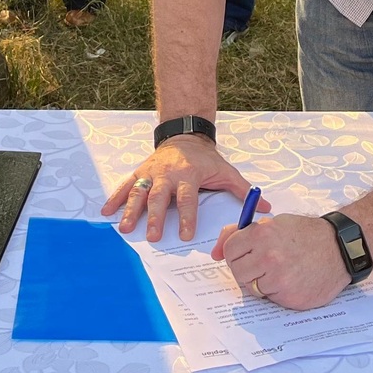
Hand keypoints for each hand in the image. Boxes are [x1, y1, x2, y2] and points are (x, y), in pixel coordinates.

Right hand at [101, 134, 254, 241]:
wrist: (184, 135)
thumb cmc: (206, 159)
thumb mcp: (225, 171)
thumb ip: (243, 190)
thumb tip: (265, 207)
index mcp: (188, 174)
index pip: (187, 198)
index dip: (187, 216)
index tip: (185, 235)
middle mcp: (167, 173)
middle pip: (159, 197)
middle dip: (155, 217)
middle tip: (153, 237)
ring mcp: (151, 172)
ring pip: (139, 192)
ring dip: (131, 211)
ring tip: (126, 228)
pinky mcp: (140, 172)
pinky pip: (126, 185)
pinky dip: (115, 198)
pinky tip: (107, 212)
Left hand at [214, 213, 349, 309]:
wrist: (340, 247)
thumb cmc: (306, 234)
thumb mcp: (273, 223)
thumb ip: (240, 233)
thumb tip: (214, 253)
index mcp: (262, 234)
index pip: (229, 251)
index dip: (236, 253)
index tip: (247, 253)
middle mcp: (269, 257)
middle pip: (237, 272)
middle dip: (247, 269)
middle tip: (264, 263)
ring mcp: (279, 280)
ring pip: (253, 289)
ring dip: (263, 282)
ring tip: (282, 270)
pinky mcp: (290, 298)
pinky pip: (271, 299)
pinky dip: (278, 293)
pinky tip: (293, 280)